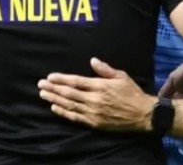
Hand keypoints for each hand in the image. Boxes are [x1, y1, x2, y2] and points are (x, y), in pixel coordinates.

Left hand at [38, 57, 155, 131]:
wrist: (142, 115)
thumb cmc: (131, 93)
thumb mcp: (121, 76)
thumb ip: (105, 69)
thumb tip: (92, 60)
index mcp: (100, 86)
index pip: (76, 82)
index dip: (61, 79)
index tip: (50, 77)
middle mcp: (94, 99)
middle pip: (69, 93)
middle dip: (53, 88)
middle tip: (40, 85)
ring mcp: (93, 112)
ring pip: (69, 105)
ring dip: (54, 99)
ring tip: (43, 94)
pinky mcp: (94, 123)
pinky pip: (75, 117)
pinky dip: (63, 113)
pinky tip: (54, 108)